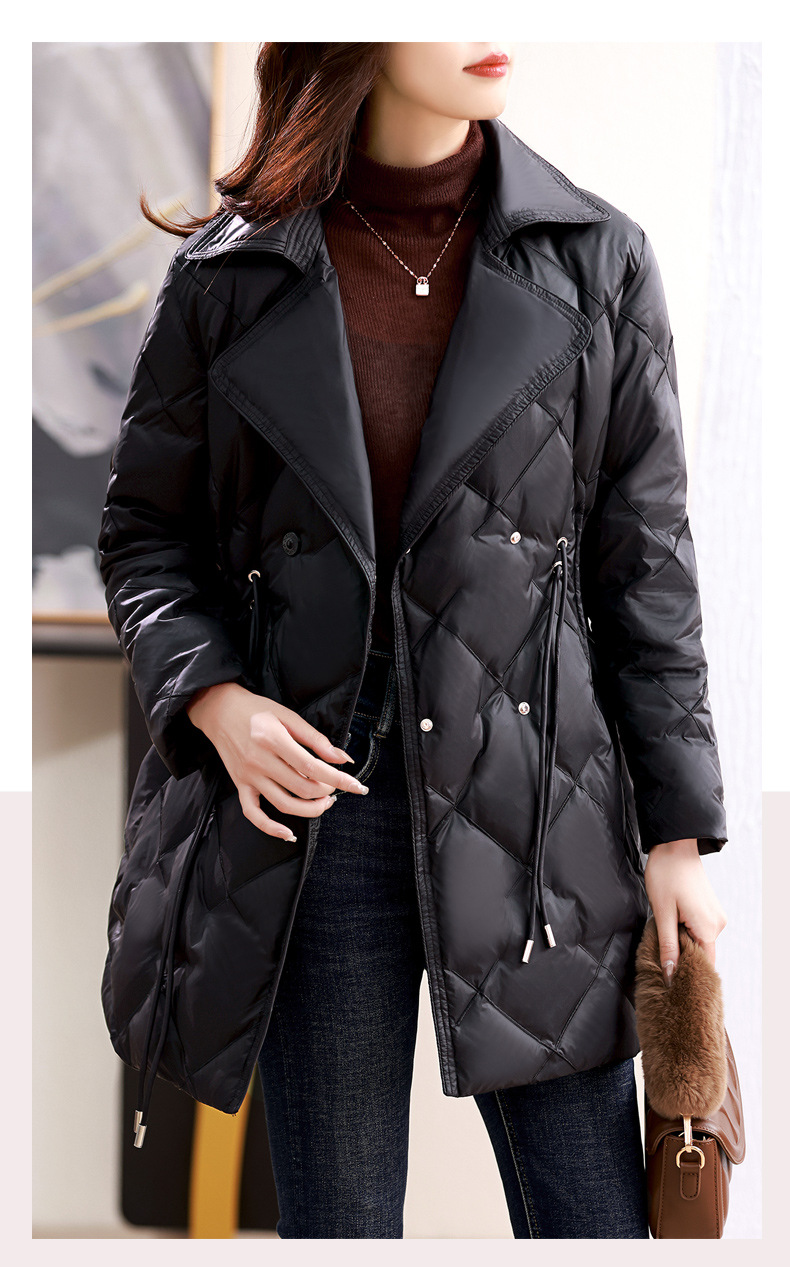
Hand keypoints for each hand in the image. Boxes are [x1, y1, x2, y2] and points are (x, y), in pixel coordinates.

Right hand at [186, 681, 367, 839]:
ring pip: (284, 805)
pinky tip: (289, 834)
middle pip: (302, 788)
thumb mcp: (288, 716)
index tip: (356, 785)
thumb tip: (342, 759)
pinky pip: (254, 814)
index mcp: (274, 740)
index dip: (338, 779)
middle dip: (327, 792)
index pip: (313, 767)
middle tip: (336, 787)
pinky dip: (271, 828)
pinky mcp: (240, 785)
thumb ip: (316, 740)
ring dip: (310, 810)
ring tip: (324, 803)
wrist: (220, 710)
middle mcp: (260, 761)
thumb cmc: (256, 710)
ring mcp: (248, 776)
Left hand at [643, 838, 727, 986]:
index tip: (669, 979)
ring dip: (682, 943)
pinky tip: (672, 924)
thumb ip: (668, 946)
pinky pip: (699, 930)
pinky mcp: (710, 909)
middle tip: (661, 956)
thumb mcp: (663, 913)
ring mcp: (716, 916)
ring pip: (699, 941)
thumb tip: (670, 975)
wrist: (674, 846)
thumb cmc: (666, 875)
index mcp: (708, 928)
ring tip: (665, 934)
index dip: (687, 974)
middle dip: (682, 958)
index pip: (703, 965)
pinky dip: (686, 932)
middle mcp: (718, 924)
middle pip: (701, 954)